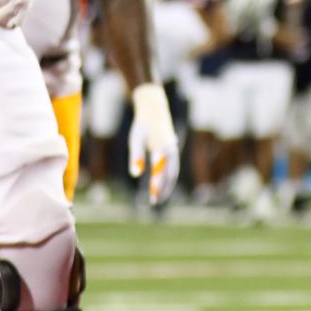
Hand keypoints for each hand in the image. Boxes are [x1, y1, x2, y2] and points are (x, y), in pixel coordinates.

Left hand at [127, 83, 180, 203]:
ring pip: (174, 171)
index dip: (157, 187)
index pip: (161, 173)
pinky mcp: (172, 148)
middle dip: (164, 189)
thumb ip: (136, 156)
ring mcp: (173, 149)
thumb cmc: (143, 124)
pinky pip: (173, 166)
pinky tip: (162, 182)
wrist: (154, 108)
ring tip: (159, 196)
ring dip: (168, 184)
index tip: (152, 199)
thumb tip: (136, 174)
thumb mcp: (136, 139)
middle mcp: (171, 150)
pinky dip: (169, 176)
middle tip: (155, 202)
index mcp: (163, 148)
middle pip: (171, 174)